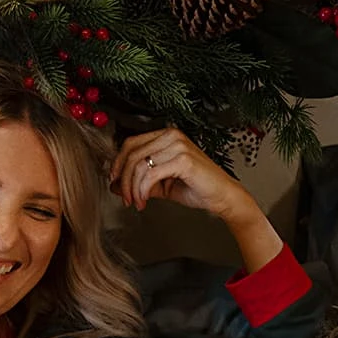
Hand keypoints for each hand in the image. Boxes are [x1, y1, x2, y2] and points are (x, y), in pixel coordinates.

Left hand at [109, 128, 280, 270]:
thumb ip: (139, 182)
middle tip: (125, 198)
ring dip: (132, 187)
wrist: (223, 197)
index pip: (131, 143)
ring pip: (139, 164)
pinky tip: (144, 201)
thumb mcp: (162, 184)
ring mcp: (178, 145)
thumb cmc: (198, 188)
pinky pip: (150, 174)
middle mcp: (171, 135)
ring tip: (136, 202)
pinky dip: (142, 190)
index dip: (118, 163)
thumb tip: (114, 185)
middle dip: (123, 179)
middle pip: (132, 153)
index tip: (114, 181)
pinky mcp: (183, 160)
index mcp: (167, 135)